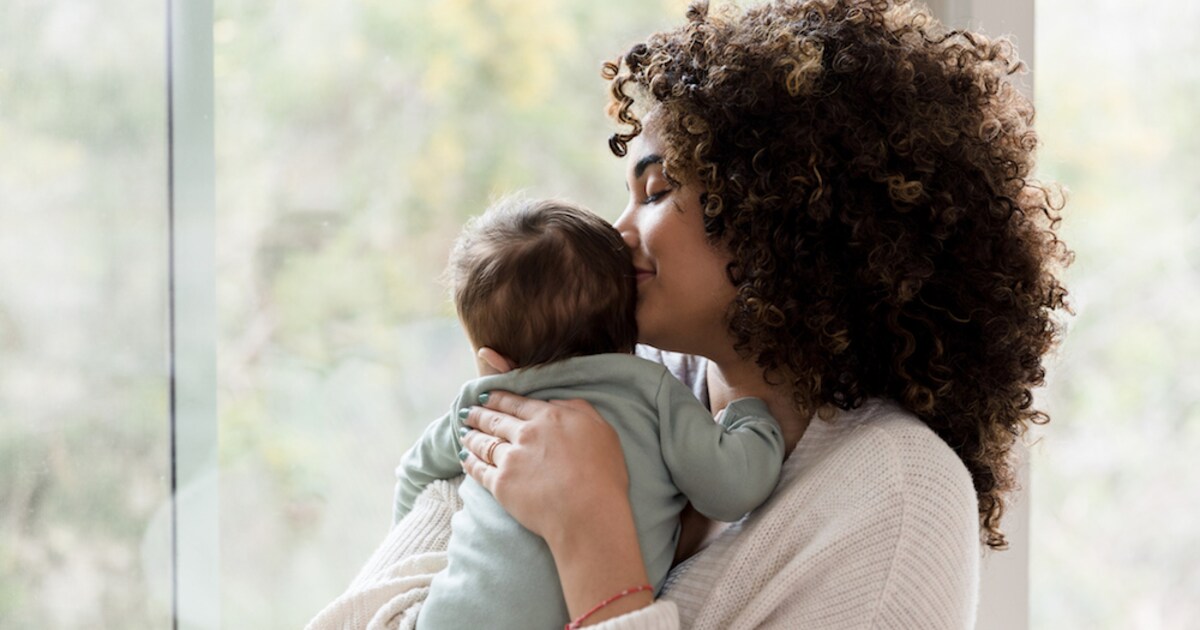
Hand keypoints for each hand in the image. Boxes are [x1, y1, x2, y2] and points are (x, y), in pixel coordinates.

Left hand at [458, 391, 628, 545]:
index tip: (487, 397)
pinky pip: (479, 470)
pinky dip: (469, 462)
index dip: (499, 399)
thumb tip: (556, 402)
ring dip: (471, 436)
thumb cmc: (602, 474)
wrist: (587, 512)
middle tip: (468, 412)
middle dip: (479, 415)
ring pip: (484, 443)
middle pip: (495, 420)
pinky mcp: (500, 485)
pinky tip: (464, 458)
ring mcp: (510, 459)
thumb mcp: (602, 430)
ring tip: (463, 433)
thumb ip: (579, 409)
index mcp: (549, 417)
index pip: (517, 404)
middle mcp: (525, 434)